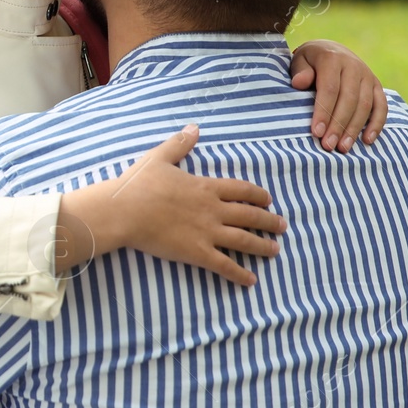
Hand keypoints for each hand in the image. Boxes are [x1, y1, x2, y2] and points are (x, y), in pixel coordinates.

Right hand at [56, 125, 284, 286]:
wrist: (125, 210)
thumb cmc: (139, 183)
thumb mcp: (159, 157)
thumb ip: (180, 144)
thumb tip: (194, 127)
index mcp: (206, 187)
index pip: (241, 190)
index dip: (258, 195)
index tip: (268, 200)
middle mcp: (213, 210)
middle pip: (250, 215)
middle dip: (269, 222)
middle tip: (282, 226)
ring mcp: (207, 232)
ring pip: (244, 240)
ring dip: (262, 246)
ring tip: (275, 251)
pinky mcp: (197, 253)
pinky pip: (224, 265)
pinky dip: (239, 274)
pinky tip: (251, 281)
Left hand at [290, 39, 388, 151]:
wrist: (330, 50)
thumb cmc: (310, 62)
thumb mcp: (300, 61)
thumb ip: (300, 72)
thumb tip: (299, 83)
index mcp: (332, 58)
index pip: (330, 89)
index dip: (323, 111)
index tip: (316, 132)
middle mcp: (353, 66)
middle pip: (349, 99)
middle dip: (338, 125)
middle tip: (328, 145)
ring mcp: (368, 76)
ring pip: (365, 105)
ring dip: (355, 128)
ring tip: (343, 148)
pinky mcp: (377, 85)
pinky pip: (382, 106)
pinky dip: (377, 124)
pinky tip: (367, 141)